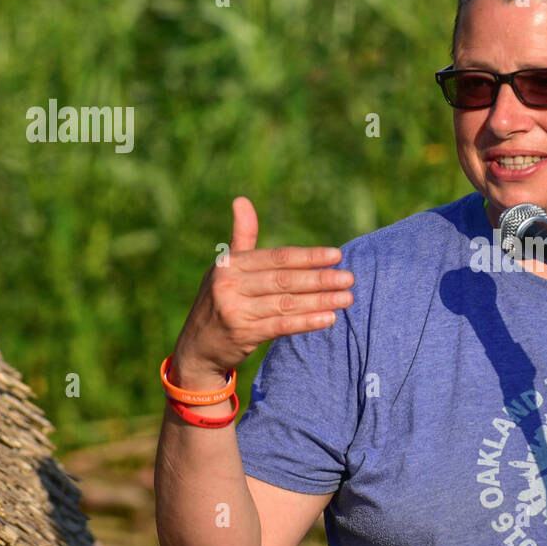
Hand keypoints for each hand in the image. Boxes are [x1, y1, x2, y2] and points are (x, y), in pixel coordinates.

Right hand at [170, 196, 353, 386]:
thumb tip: (241, 199)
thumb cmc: (220, 300)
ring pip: (287, 303)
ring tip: (347, 298)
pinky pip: (281, 326)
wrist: (196, 346)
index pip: (277, 257)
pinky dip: (307, 322)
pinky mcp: (242, 334)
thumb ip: (242, 236)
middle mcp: (230, 285)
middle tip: (350, 277)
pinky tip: (330, 318)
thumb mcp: (226, 267)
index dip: (308, 256)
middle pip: (284, 280)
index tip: (336, 255)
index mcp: (231, 264)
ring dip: (320, 301)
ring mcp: (234, 310)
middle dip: (320, 279)